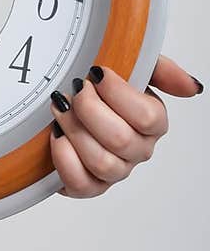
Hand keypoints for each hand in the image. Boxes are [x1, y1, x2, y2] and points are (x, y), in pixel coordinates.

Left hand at [49, 54, 202, 197]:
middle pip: (121, 139)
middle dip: (89, 109)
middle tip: (75, 90)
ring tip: (61, 109)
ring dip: (73, 129)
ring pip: (101, 162)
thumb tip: (192, 87)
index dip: (116, 93)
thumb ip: (162, 70)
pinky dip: (64, 157)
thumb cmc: (95, 87)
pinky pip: (81, 183)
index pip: (147, 117)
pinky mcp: (88, 185)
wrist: (62, 102)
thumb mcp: (129, 65)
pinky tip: (57, 136)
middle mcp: (137, 149)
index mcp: (152, 122)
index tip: (96, 74)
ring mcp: (114, 170)